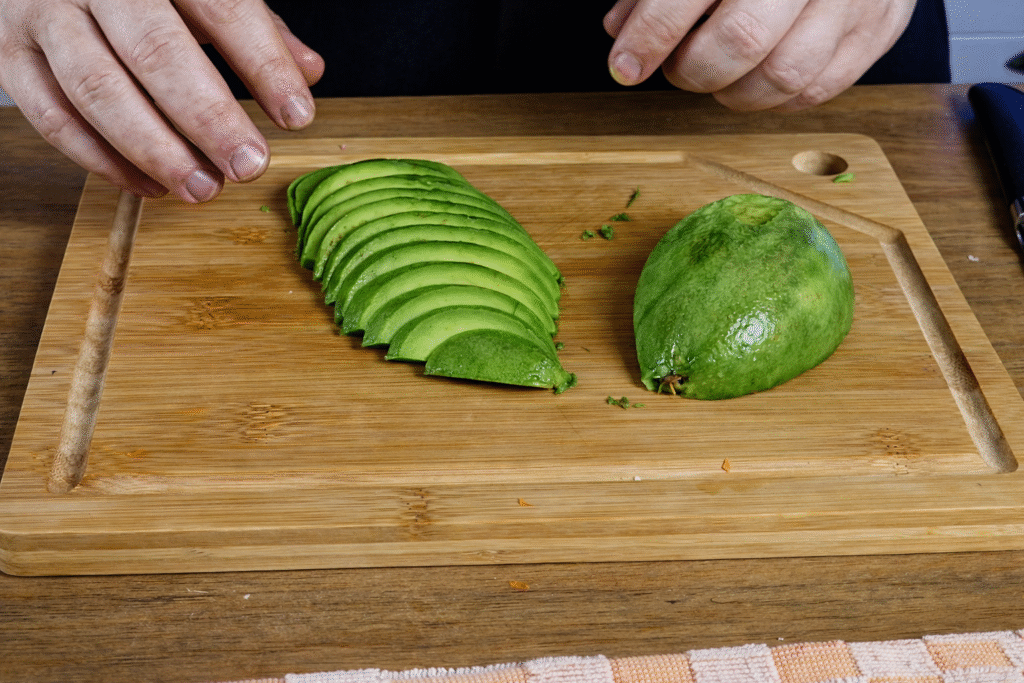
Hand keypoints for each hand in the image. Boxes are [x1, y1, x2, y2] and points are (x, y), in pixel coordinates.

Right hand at [0, 0, 323, 201]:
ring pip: (99, 91)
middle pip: (156, 52)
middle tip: (249, 167)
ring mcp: (43, 13)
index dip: (264, 65)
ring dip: (156, 151)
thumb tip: (310, 72)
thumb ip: (256, 27)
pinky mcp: (9, 52)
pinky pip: (53, 117)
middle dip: (209, 119)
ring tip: (204, 189)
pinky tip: (151, 186)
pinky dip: (103, 161)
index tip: (297, 116)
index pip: (223, 8)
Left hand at [604, 0, 916, 110]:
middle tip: (678, 67)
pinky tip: (756, 79)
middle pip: (742, 41)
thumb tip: (621, 28)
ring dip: (733, 92)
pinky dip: (775, 98)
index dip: (651, 36)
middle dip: (693, 70)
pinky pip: (818, 89)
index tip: (624, 66)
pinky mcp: (879, 28)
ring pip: (783, 77)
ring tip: (717, 74)